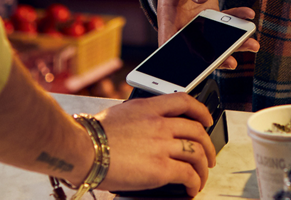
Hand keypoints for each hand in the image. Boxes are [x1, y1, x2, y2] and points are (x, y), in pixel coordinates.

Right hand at [96, 92, 216, 195]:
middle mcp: (159, 123)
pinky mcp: (160, 168)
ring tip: (201, 176)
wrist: (82, 148)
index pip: (184, 101)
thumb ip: (139, 117)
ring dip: (203, 167)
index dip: (201, 111)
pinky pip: (188, 174)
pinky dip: (195, 182)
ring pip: (197, 153)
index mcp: (149, 107)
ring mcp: (162, 145)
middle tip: (208, 155)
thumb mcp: (120, 113)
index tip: (206, 119)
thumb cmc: (91, 134)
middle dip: (208, 145)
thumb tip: (143, 127)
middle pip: (197, 130)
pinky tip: (192, 188)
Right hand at [158, 0, 258, 69]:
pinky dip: (239, 19)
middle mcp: (184, 27)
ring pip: (216, 39)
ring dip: (235, 44)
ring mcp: (199, 24)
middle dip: (216, 58)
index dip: (180, 59)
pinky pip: (226, 22)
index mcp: (168, 19)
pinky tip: (249, 15)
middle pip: (198, 48)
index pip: (170, 44)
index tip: (196, 66)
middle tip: (232, 62)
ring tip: (251, 45)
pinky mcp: (212, 17)